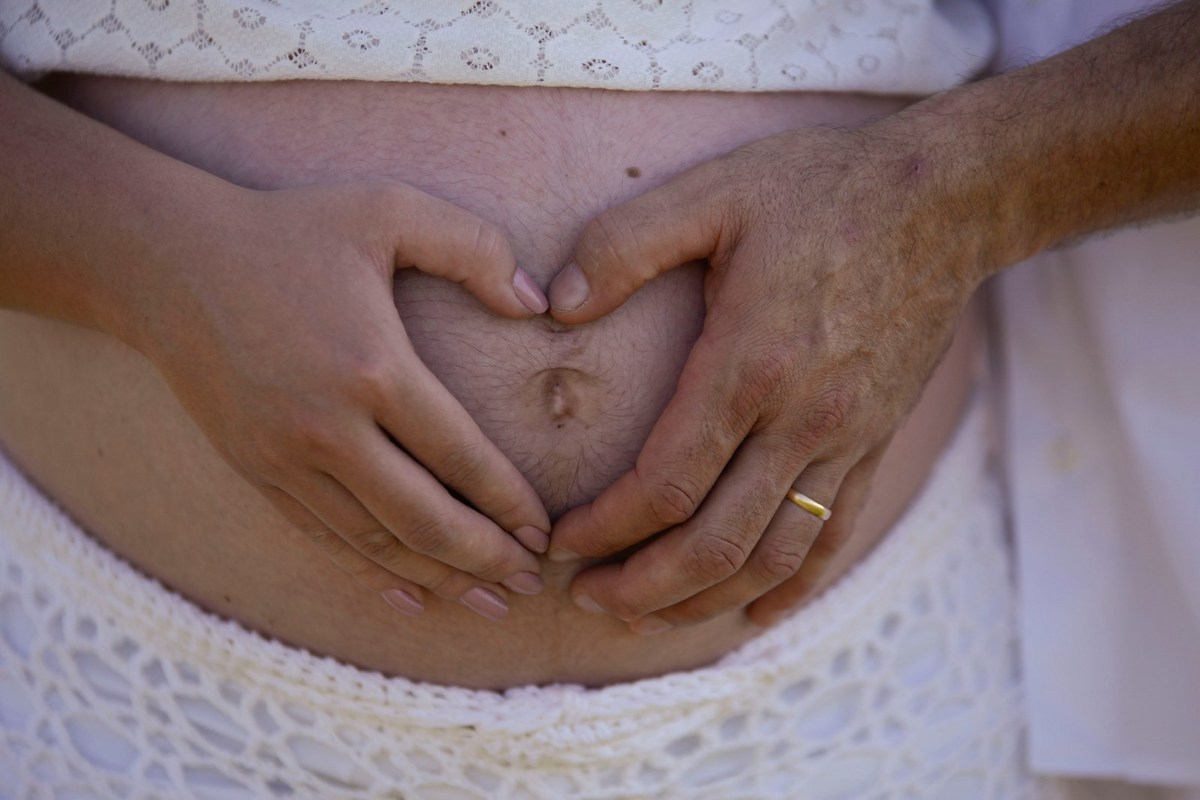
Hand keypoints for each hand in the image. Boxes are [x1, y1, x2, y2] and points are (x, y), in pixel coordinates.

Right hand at [125, 180, 551, 617]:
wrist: (166, 261)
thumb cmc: (288, 230)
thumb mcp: (388, 209)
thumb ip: (474, 248)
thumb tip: (534, 305)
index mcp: (375, 369)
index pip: (461, 457)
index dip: (510, 503)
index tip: (544, 531)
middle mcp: (329, 428)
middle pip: (424, 519)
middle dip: (485, 559)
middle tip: (531, 582)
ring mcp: (285, 458)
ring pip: (376, 542)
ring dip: (438, 578)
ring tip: (488, 601)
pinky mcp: (254, 471)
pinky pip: (324, 538)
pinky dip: (373, 572)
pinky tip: (412, 592)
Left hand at [545, 124, 982, 632]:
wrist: (943, 202)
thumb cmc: (820, 190)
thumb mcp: (713, 193)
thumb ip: (623, 245)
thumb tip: (556, 304)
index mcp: (749, 364)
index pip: (666, 484)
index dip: (604, 527)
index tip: (559, 540)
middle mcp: (802, 419)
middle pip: (715, 543)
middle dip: (642, 586)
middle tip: (587, 600)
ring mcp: (847, 440)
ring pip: (772, 558)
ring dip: (703, 601)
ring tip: (646, 616)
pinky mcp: (875, 443)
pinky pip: (834, 539)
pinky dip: (789, 589)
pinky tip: (750, 614)